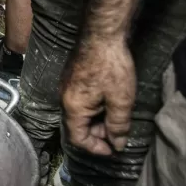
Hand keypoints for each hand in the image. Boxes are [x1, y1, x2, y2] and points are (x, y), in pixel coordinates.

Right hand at [62, 36, 135, 155]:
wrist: (101, 36)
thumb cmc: (111, 67)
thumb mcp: (121, 100)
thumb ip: (118, 125)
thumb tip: (117, 144)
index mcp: (73, 107)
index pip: (78, 138)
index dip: (96, 148)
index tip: (113, 149)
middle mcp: (64, 99)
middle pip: (77, 126)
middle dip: (98, 134)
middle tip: (118, 132)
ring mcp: (66, 87)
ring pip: (79, 113)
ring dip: (96, 120)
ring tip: (116, 116)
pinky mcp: (70, 78)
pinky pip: (79, 101)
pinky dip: (93, 108)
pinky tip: (108, 101)